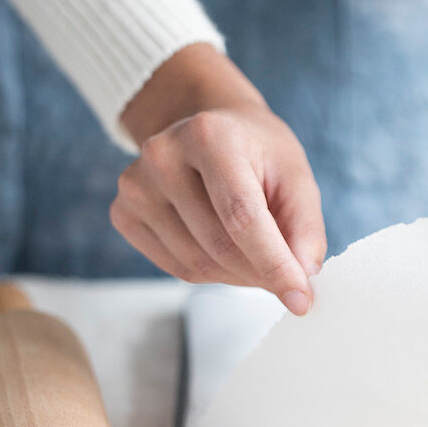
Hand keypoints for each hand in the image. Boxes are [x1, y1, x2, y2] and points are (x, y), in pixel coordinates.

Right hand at [113, 45, 325, 314]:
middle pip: (219, 245)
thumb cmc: (255, 151)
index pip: (241, 215)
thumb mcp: (294, 175)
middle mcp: (162, 155)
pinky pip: (175, 268)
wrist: (210, 128)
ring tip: (254, 253)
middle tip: (288, 277)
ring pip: (196, 264)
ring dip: (237, 276)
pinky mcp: (123, 212)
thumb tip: (302, 275)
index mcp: (210, 135)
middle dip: (261, 273)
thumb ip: (305, 226)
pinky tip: (222, 247)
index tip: (300, 298)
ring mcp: (135, 185)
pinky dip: (209, 272)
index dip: (274, 262)